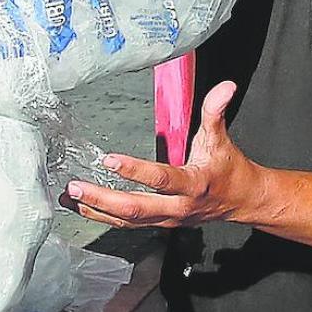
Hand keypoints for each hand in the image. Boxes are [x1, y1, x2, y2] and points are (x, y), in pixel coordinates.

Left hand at [60, 81, 257, 228]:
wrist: (242, 201)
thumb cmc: (228, 169)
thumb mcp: (221, 139)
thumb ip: (216, 112)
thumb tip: (225, 86)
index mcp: (193, 184)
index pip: (161, 179)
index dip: (135, 171)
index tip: (109, 160)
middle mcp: (178, 207)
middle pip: (136, 208)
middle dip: (102, 199)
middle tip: (76, 187)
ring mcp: (166, 220)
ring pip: (127, 220)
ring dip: (96, 210)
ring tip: (69, 197)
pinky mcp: (158, 224)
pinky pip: (127, 224)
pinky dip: (102, 216)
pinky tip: (82, 207)